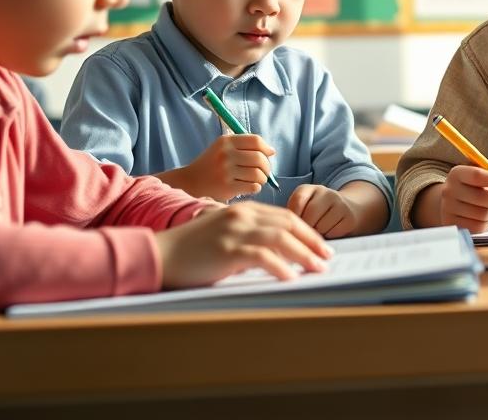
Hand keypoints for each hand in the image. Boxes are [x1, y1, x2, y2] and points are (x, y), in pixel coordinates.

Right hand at [155, 201, 330, 288]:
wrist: (159, 254)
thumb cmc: (191, 249)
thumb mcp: (223, 234)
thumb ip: (248, 236)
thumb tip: (276, 253)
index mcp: (243, 210)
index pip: (285, 216)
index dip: (307, 231)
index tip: (321, 245)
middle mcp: (242, 216)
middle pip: (289, 224)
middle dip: (312, 241)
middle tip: (327, 257)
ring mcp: (235, 231)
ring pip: (281, 239)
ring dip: (304, 254)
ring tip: (318, 268)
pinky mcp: (227, 250)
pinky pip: (263, 257)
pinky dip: (281, 267)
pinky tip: (291, 278)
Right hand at [174, 134, 274, 201]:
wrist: (190, 182)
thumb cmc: (212, 164)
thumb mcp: (223, 148)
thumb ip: (245, 146)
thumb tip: (271, 151)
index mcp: (226, 141)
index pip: (256, 141)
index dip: (266, 148)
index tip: (268, 155)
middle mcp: (225, 154)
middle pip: (260, 158)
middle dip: (267, 167)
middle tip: (264, 172)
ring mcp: (226, 171)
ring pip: (258, 174)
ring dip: (262, 179)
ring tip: (256, 180)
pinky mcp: (227, 187)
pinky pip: (253, 187)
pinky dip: (255, 188)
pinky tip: (249, 187)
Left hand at [288, 184, 356, 237]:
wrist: (348, 209)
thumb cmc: (318, 213)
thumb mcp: (303, 208)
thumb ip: (293, 215)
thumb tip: (287, 230)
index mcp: (310, 189)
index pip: (298, 200)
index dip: (294, 217)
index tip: (293, 225)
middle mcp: (326, 193)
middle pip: (310, 215)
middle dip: (305, 228)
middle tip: (306, 233)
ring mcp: (340, 204)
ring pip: (321, 226)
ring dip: (317, 234)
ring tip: (318, 232)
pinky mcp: (349, 217)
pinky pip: (333, 233)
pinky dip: (328, 237)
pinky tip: (329, 232)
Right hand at [440, 165, 487, 233]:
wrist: (453, 203)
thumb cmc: (474, 188)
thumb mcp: (487, 177)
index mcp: (458, 173)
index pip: (478, 176)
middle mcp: (449, 190)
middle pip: (481, 198)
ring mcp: (448, 208)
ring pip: (481, 215)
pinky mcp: (451, 224)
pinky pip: (477, 227)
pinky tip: (487, 219)